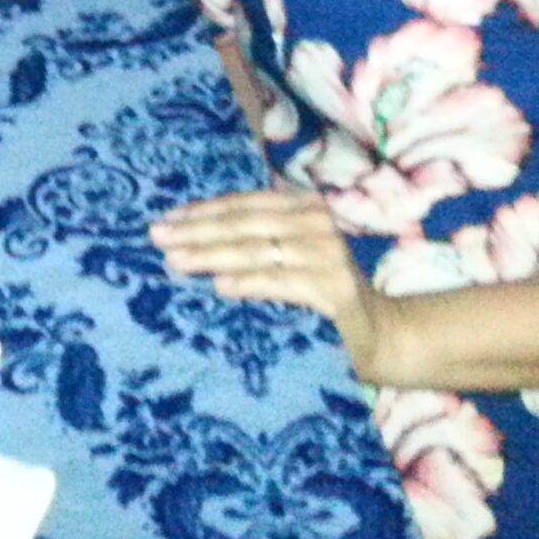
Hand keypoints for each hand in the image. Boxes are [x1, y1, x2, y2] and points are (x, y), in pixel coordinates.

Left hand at [150, 187, 392, 379]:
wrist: (381, 334)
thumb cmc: (319, 292)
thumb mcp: (287, 255)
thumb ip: (251, 240)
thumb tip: (183, 234)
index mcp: (301, 206)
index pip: (242, 204)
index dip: (202, 211)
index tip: (165, 220)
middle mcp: (316, 221)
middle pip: (244, 224)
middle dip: (197, 232)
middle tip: (158, 238)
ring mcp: (329, 253)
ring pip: (257, 251)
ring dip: (212, 255)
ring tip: (177, 260)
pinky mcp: (336, 288)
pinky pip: (282, 282)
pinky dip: (250, 283)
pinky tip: (222, 286)